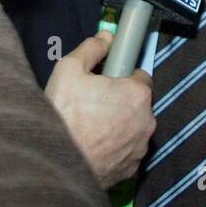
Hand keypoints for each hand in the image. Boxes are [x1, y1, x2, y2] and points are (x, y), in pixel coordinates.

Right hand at [44, 31, 154, 188]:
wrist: (58, 162)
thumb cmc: (65, 113)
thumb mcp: (69, 69)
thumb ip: (92, 48)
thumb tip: (107, 37)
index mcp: (137, 94)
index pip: (140, 77)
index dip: (122, 76)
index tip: (106, 81)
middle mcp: (147, 121)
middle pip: (137, 104)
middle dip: (121, 102)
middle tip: (93, 103)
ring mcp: (140, 148)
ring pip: (133, 129)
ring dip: (119, 125)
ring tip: (91, 127)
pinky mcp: (131, 169)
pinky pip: (126, 151)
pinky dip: (115, 148)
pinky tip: (94, 146)